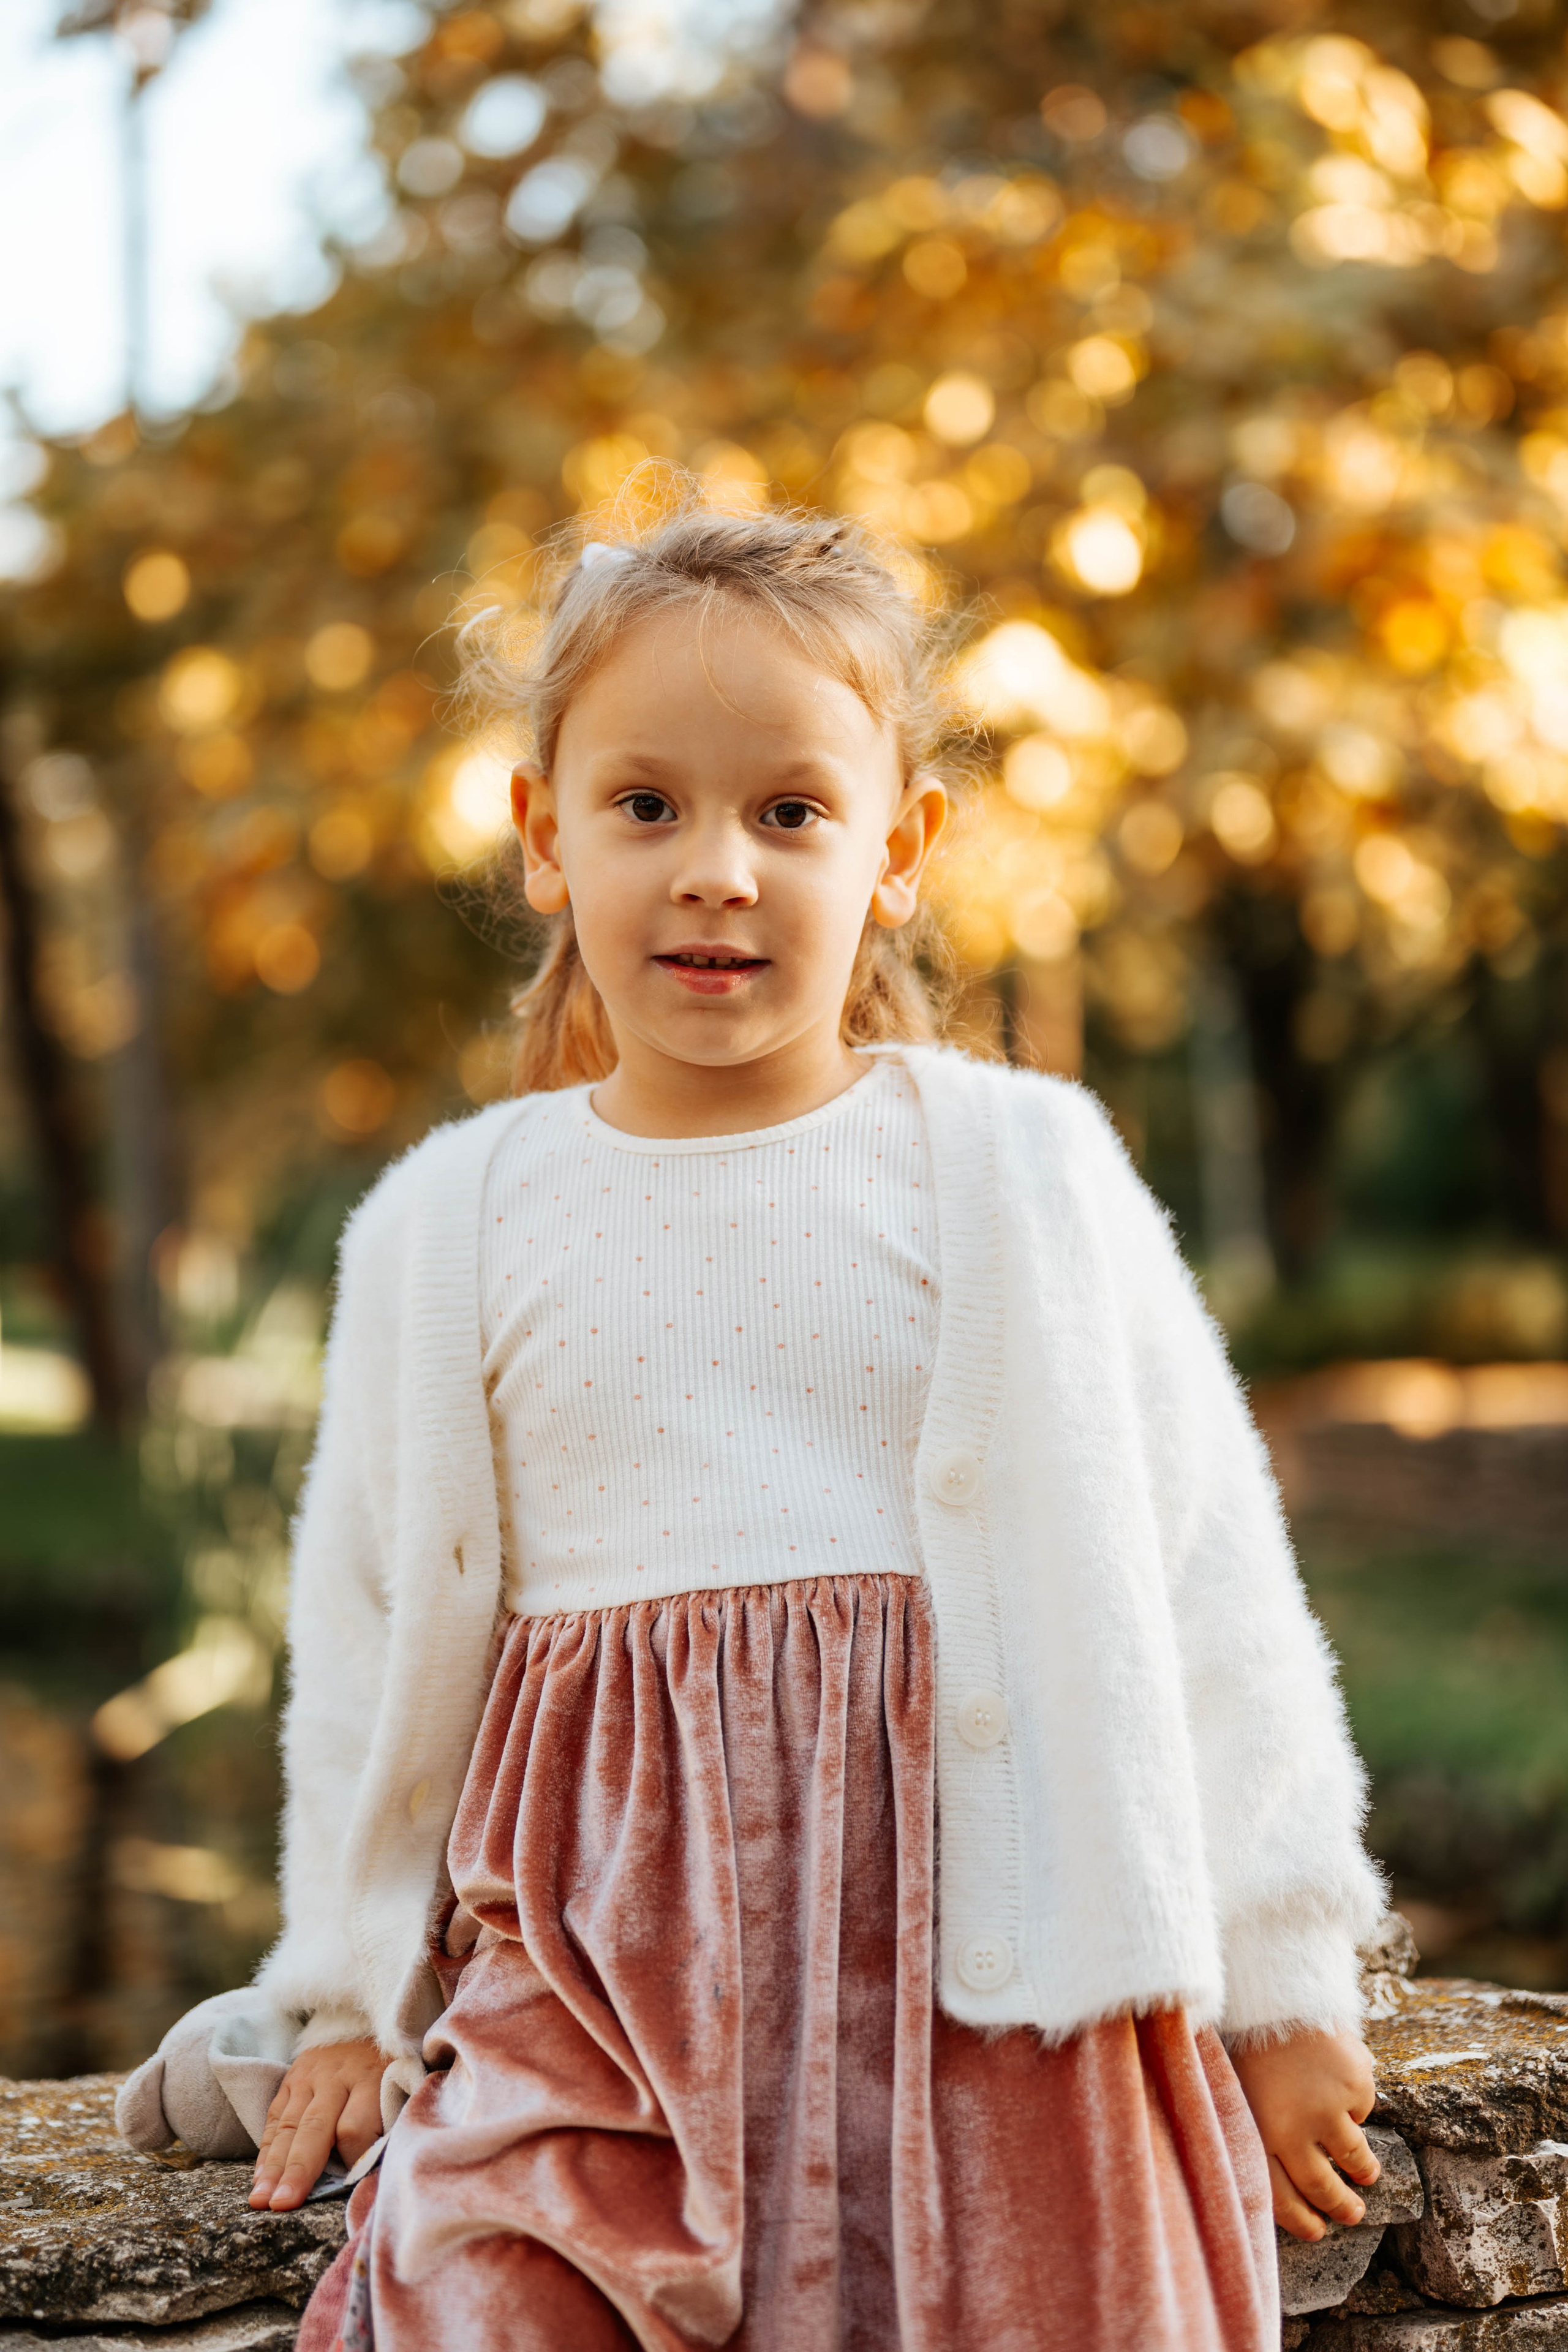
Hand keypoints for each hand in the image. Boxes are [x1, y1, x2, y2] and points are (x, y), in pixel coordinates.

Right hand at [249, 2037, 386, 2211]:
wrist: (365, 2018)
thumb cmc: (391, 2065)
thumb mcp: (402, 2082)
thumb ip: (391, 2120)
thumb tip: (379, 2170)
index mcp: (370, 2078)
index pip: (355, 2127)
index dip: (353, 2159)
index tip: (356, 2183)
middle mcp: (335, 2077)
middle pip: (315, 2129)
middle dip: (299, 2170)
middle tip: (284, 2204)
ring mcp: (308, 2076)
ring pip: (288, 2126)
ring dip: (274, 2166)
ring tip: (262, 2200)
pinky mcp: (290, 2079)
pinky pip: (274, 2118)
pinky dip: (266, 2150)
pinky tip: (259, 2179)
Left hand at [1230, 2025, 1379, 2241]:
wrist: (1266, 1986)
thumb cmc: (1243, 2037)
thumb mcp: (1234, 2090)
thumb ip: (1254, 2131)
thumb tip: (1281, 2175)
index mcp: (1257, 2134)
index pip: (1281, 2199)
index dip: (1302, 2222)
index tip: (1317, 2231)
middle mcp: (1294, 2131)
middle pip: (1324, 2189)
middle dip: (1342, 2209)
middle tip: (1353, 2215)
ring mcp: (1329, 2109)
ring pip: (1356, 2160)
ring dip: (1364, 2172)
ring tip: (1368, 2176)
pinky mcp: (1355, 2084)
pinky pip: (1364, 2109)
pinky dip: (1357, 2103)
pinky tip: (1343, 2087)